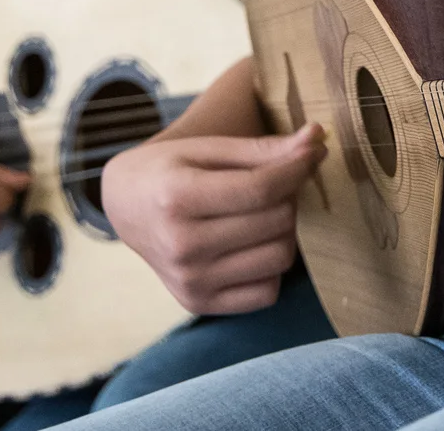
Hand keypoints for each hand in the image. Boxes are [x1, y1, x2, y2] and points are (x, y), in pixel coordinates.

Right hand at [101, 125, 324, 314]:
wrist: (126, 207)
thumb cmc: (170, 169)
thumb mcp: (208, 149)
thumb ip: (262, 149)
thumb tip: (317, 139)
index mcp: (177, 197)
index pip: (262, 188)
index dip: (298, 168)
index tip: (312, 153)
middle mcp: (181, 246)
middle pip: (276, 221)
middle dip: (289, 195)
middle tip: (276, 183)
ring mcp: (189, 281)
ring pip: (280, 258)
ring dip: (285, 230)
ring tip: (264, 213)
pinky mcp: (198, 304)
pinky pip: (268, 292)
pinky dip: (271, 266)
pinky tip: (253, 245)